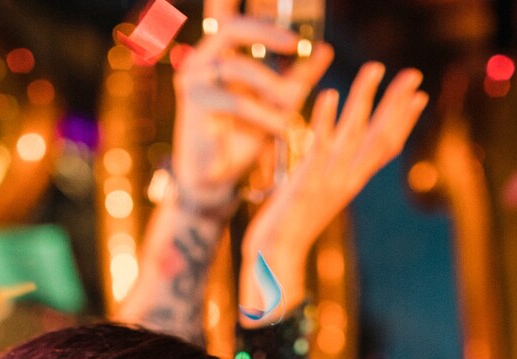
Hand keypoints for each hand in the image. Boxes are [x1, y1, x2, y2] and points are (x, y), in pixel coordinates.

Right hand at [169, 0, 333, 212]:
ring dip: (272, 86)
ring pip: (238, 69)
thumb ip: (296, 76)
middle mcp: (199, 62)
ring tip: (294, 107)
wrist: (215, 176)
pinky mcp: (193, 108)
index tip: (296, 39)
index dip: (264, 25)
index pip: (237, 24)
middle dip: (265, 34)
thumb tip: (324, 49)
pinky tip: (282, 129)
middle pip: (231, 30)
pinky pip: (236, 102)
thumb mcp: (274, 102)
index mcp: (215, 56)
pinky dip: (265, 115)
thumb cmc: (242, 136)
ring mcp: (192, 83)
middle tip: (295, 45)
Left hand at [241, 60, 425, 317]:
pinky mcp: (305, 183)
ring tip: (374, 68)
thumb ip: (330, 175)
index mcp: (352, 183)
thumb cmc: (290, 228)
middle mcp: (347, 181)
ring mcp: (328, 182)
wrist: (276, 259)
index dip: (404, 122)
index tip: (419, 97)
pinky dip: (325, 120)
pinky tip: (330, 94)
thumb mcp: (317, 196)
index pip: (386, 148)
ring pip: (354, 134)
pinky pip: (319, 146)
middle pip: (381, 137)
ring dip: (364, 98)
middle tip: (414, 74)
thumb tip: (334, 157)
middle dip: (398, 104)